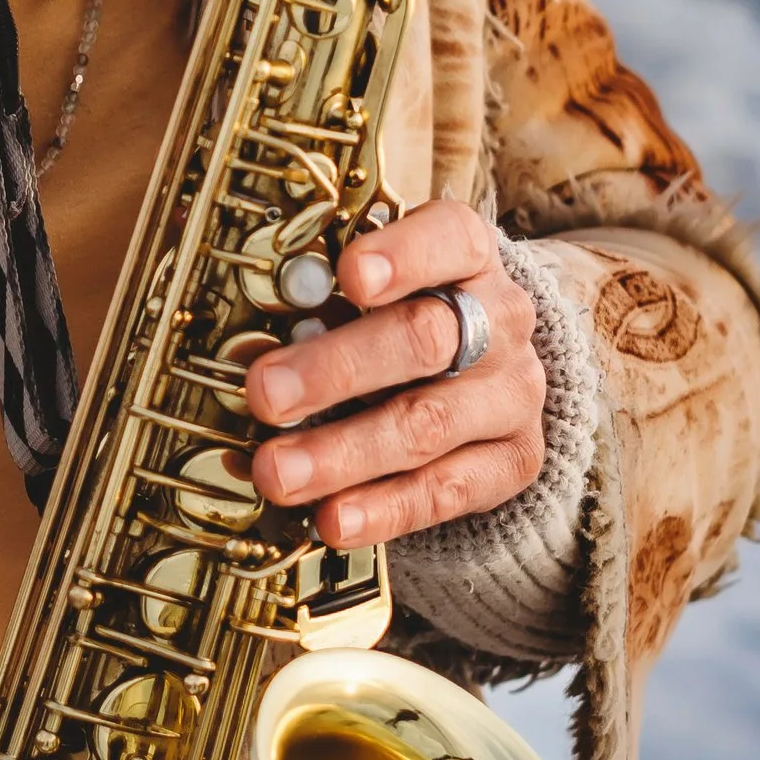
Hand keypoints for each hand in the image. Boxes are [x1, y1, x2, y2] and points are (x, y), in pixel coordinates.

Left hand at [242, 198, 542, 543]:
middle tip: (264, 395)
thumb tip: (247, 347)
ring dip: (342, 452)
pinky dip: (383, 508)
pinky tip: (333, 518)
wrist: (490, 376)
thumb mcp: (372, 293)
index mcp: (467, 256)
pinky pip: (446, 490)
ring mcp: (512, 394)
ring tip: (277, 472)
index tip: (349, 276)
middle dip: (337, 369)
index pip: (449, 240)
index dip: (402, 255)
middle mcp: (501, 320)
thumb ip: (322, 305)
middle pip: (425, 339)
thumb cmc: (406, 317)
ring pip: (428, 422)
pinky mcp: (512, 462)